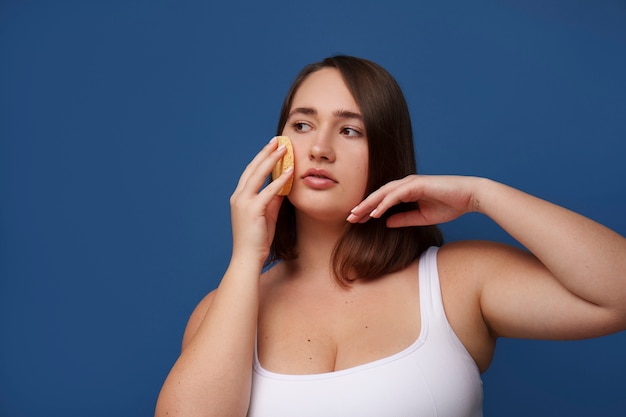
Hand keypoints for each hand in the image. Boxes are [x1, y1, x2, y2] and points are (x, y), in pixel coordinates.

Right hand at [229, 137, 293, 262]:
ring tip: (284, 148)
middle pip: (253, 168)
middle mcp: (239, 196)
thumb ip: (273, 200)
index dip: (261, 158)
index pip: (251, 172)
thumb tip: (283, 187)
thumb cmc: (257, 239)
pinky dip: (280, 180)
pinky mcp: (253, 210)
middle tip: (278, 140)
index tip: (272, 147)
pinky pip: (269, 191)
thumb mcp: (267, 215)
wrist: (247, 258)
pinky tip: (290, 171)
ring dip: (272, 159)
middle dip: (266, 153)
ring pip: (258, 175)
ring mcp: (244, 202)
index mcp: (240, 197)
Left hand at [347, 175, 479, 226]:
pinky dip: (384, 204)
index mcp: (407, 190)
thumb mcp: (422, 217)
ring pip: (383, 193)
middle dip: (363, 206)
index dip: (369, 210)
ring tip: (356, 215)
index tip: (357, 221)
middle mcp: (406, 184)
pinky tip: (375, 213)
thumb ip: (404, 219)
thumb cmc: (450, 205)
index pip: (382, 200)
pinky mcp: (417, 184)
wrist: (470, 197)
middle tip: (349, 218)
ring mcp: (411, 183)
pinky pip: (396, 195)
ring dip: (369, 204)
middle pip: (378, 195)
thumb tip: (386, 223)